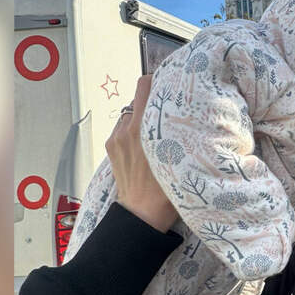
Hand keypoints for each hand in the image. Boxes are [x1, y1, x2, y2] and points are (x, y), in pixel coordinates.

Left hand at [106, 75, 178, 232]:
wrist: (141, 214)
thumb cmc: (166, 191)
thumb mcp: (181, 155)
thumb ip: (178, 130)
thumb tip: (184, 112)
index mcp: (144, 128)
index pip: (144, 86)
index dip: (156, 80)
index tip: (167, 83)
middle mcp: (126, 129)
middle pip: (139, 100)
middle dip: (153, 103)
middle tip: (167, 112)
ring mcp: (116, 138)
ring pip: (130, 114)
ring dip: (142, 118)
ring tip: (156, 132)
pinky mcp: (111, 146)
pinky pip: (123, 128)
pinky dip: (132, 131)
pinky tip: (144, 145)